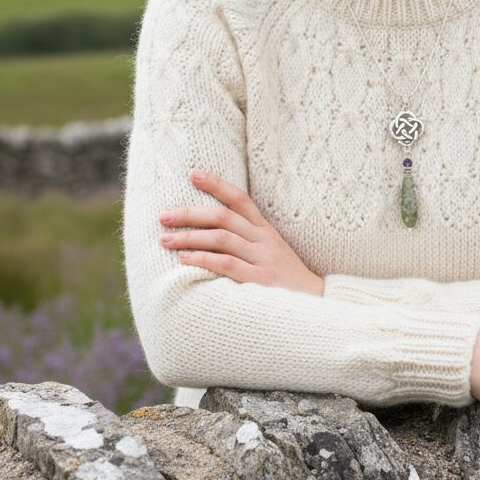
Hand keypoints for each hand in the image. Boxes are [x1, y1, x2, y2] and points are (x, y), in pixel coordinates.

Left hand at [158, 170, 323, 296]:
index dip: (217, 184)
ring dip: (190, 237)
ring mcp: (263, 259)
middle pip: (223, 216)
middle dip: (190, 214)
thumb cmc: (284, 281)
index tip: (193, 174)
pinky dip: (203, 259)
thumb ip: (245, 241)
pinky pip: (228, 264)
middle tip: (164, 216)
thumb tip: (207, 233)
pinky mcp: (261, 280)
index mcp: (266, 230)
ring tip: (166, 240)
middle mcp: (265, 240)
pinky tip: (185, 259)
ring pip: (222, 238)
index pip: (240, 199)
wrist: (315, 305)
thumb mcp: (270, 253)